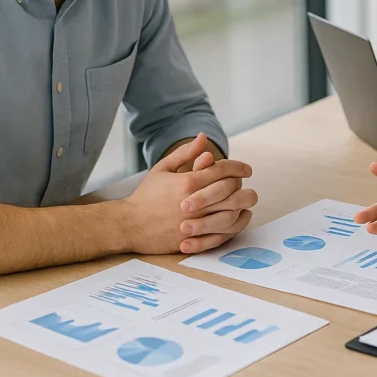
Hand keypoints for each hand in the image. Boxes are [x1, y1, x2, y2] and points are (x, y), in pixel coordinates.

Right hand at [123, 134, 255, 254]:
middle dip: (244, 185)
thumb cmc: (146, 195)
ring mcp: (195, 223)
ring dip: (243, 204)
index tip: (247, 169)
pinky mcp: (194, 239)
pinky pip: (224, 233)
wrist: (129, 224)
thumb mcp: (163, 168)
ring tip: (247, 199)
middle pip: (231, 191)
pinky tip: (240, 217)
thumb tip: (204, 137)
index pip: (222, 171)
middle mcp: (194, 203)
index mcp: (188, 183)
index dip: (238, 168)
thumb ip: (186, 153)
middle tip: (247, 183)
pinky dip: (236, 224)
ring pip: (231, 212)